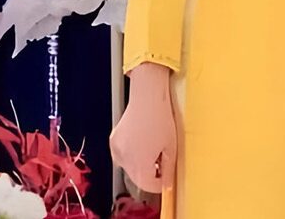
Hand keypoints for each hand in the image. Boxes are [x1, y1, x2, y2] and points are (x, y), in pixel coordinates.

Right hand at [108, 64, 176, 193]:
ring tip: (153, 148)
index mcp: (139, 164)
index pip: (148, 185)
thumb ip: (168, 170)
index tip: (167, 179)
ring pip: (130, 167)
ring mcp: (116, 151)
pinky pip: (123, 156)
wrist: (147, 99)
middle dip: (150, 175)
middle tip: (162, 162)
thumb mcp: (171, 147)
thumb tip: (167, 185)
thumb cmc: (162, 120)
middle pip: (137, 178)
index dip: (159, 184)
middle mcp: (124, 160)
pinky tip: (142, 142)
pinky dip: (133, 155)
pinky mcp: (113, 142)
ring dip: (141, 165)